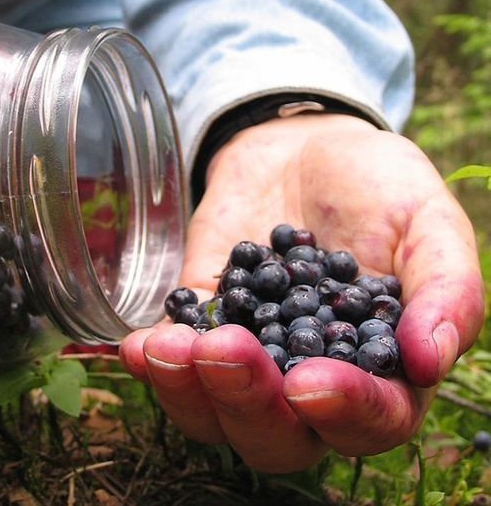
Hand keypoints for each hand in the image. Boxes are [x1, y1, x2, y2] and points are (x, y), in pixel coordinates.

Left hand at [119, 113, 484, 472]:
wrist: (303, 148)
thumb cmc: (377, 186)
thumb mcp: (427, 222)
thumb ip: (446, 289)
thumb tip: (428, 361)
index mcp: (381, 369)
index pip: (373, 420)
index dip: (345, 413)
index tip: (310, 383)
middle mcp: (311, 378)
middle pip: (280, 436)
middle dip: (247, 406)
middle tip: (226, 352)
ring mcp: (251, 359)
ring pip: (215, 413)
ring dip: (188, 392)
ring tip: (168, 347)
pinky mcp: (204, 328)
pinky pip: (175, 365)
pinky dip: (153, 363)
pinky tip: (138, 344)